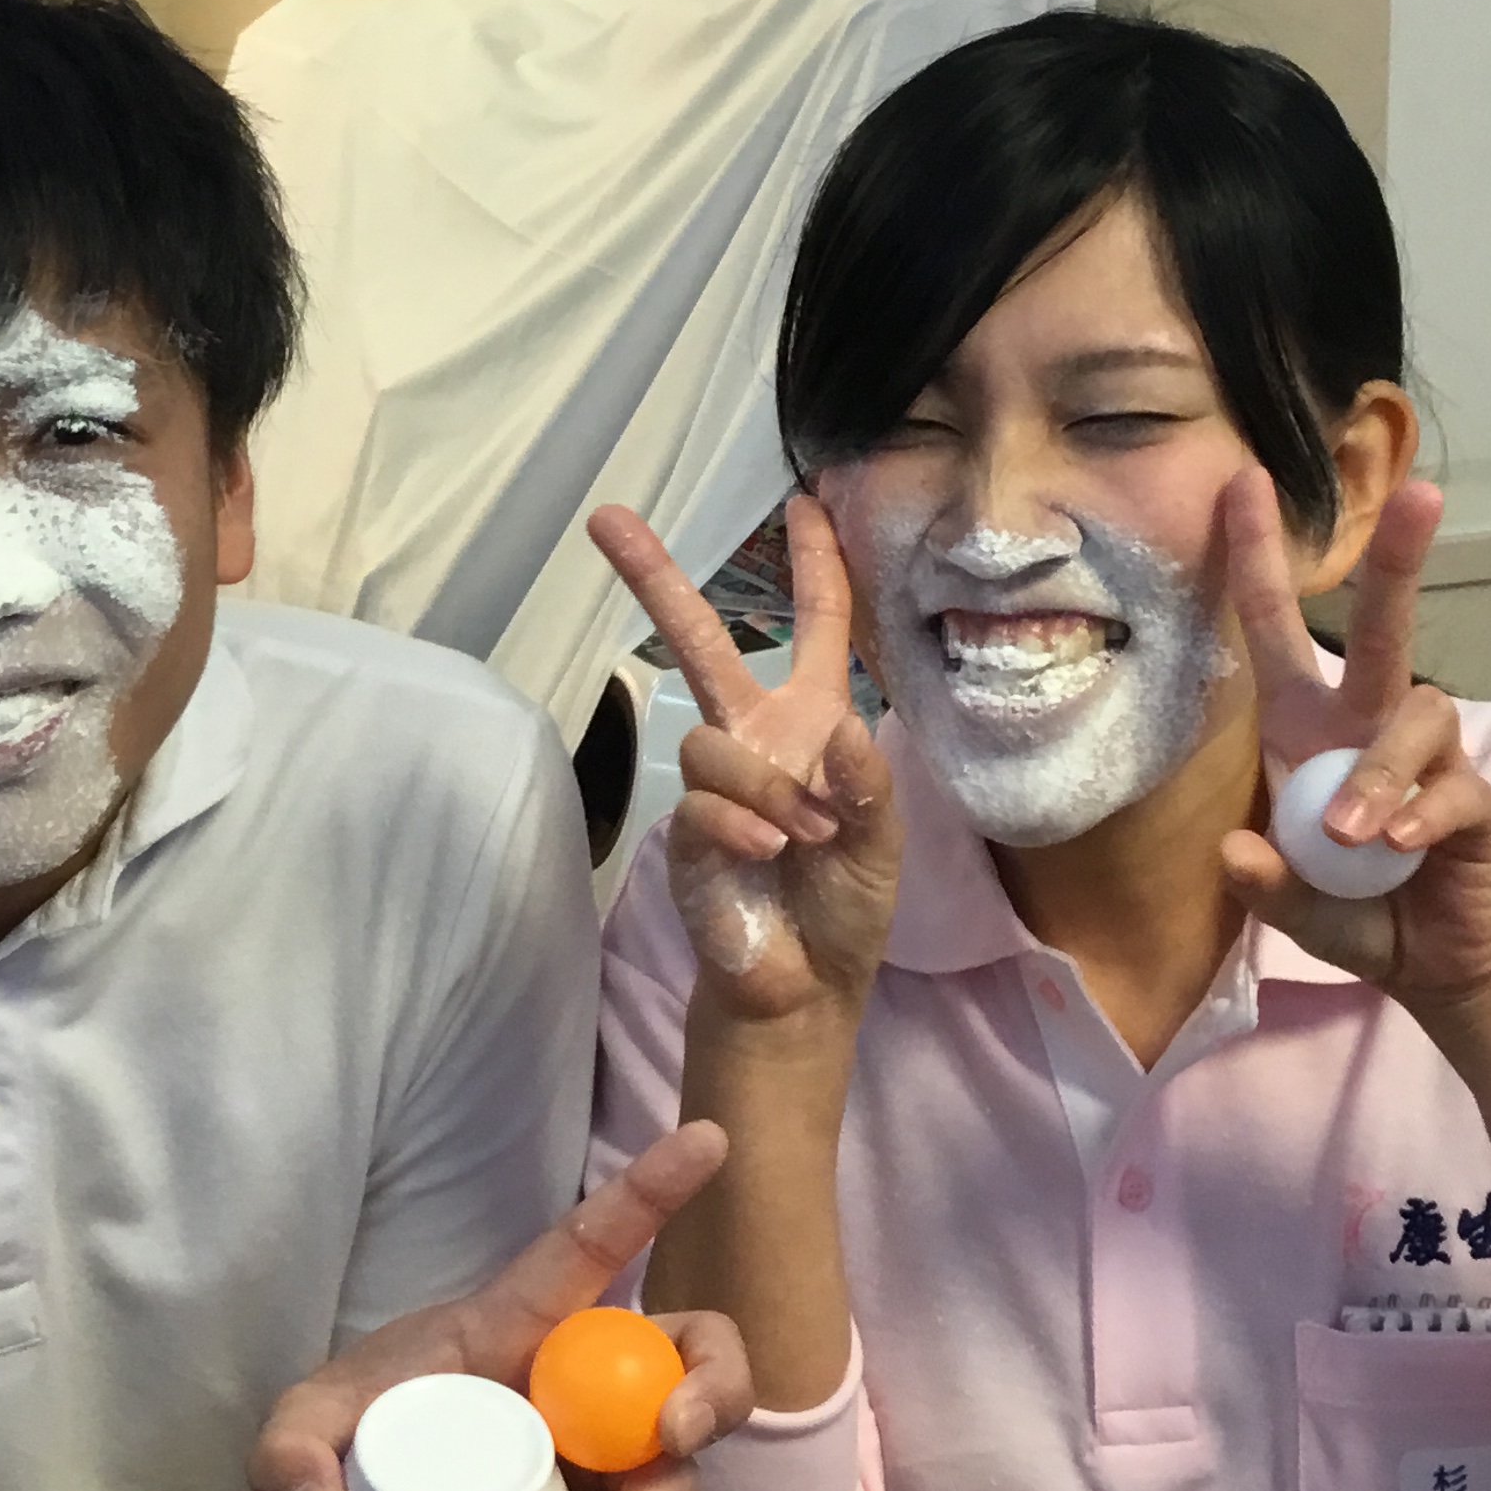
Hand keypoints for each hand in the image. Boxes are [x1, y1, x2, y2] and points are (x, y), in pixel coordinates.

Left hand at [250, 1124, 753, 1490]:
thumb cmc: (365, 1424)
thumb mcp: (309, 1425)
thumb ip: (288, 1453)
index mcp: (526, 1323)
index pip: (594, 1244)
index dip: (652, 1190)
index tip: (709, 1136)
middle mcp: (590, 1381)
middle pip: (693, 1366)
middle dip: (710, 1395)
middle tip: (670, 1438)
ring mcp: (611, 1460)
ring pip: (676, 1485)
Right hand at [590, 494, 901, 1023]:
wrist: (803, 986)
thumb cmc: (846, 907)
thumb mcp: (883, 842)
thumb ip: (869, 783)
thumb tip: (844, 727)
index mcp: (812, 723)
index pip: (818, 629)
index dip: (816, 567)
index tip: (805, 503)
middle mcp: (754, 738)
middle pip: (699, 641)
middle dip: (654, 578)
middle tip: (606, 518)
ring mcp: (714, 783)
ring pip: (708, 746)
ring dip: (765, 792)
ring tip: (800, 840)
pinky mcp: (685, 832)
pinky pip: (701, 806)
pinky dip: (740, 829)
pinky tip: (767, 857)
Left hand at [1218, 468, 1490, 1019]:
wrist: (1430, 963)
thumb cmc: (1351, 909)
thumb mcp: (1289, 905)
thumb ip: (1262, 884)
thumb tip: (1233, 853)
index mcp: (1306, 725)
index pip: (1274, 628)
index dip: (1255, 558)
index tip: (1243, 481)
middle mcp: (1368, 724)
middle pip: (1386, 626)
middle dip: (1397, 560)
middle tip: (1421, 495)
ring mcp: (1429, 758)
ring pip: (1416, 717)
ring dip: (1377, 774)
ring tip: (1348, 835)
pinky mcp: (1475, 801)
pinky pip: (1452, 790)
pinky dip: (1420, 817)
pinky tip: (1401, 849)